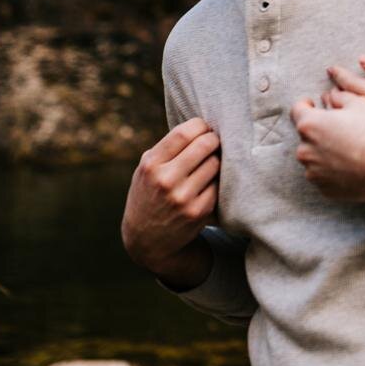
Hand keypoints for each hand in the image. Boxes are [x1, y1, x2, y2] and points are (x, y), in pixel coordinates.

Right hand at [121, 118, 220, 277]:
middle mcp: (166, 180)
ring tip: (210, 162)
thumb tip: (201, 125)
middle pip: (205, 145)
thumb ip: (167, 149)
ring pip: (216, 163)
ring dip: (216, 160)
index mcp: (151, 165)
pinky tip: (208, 183)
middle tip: (214, 142)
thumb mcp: (145, 170)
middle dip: (213, 139)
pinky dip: (216, 181)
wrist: (148, 240)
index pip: (184, 133)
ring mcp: (184, 197)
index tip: (204, 128)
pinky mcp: (199, 211)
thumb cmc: (149, 194)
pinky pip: (218, 184)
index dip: (200, 125)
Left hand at [293, 92, 364, 200]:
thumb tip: (329, 97)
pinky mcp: (324, 188)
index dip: (306, 105)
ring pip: (313, 157)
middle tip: (340, 129)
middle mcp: (305, 150)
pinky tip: (350, 164)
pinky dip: (332, 169)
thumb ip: (338, 96)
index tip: (313, 105)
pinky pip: (323, 175)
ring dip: (324, 151)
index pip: (297, 110)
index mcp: (310, 125)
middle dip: (319, 130)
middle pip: (306, 136)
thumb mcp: (360, 103)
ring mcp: (313, 172)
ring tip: (347, 149)